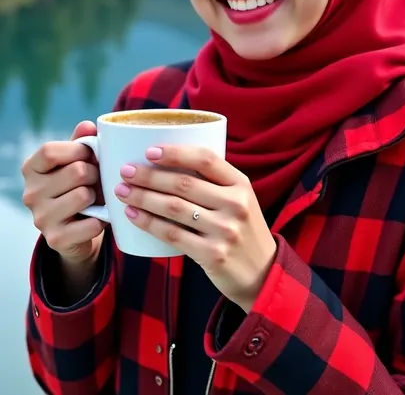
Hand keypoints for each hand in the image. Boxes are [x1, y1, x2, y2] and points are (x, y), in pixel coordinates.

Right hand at [22, 121, 104, 270]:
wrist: (76, 231)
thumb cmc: (77, 186)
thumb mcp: (77, 161)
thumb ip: (81, 142)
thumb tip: (89, 126)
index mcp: (31, 169)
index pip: (51, 151)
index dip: (78, 150)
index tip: (90, 155)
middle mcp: (30, 193)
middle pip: (76, 171)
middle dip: (96, 173)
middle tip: (97, 180)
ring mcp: (40, 218)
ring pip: (84, 195)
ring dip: (98, 196)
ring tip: (96, 198)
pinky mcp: (56, 239)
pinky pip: (91, 223)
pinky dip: (102, 220)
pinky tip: (97, 218)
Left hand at [114, 146, 276, 312]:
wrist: (262, 273)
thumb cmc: (241, 229)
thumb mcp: (239, 200)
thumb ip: (213, 183)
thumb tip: (166, 164)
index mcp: (241, 184)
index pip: (206, 159)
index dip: (175, 153)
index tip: (149, 151)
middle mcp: (235, 204)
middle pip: (184, 184)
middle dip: (149, 175)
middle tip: (125, 171)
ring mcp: (225, 231)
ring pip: (174, 208)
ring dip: (143, 197)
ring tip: (123, 192)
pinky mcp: (212, 254)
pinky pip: (173, 234)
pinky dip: (149, 223)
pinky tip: (133, 216)